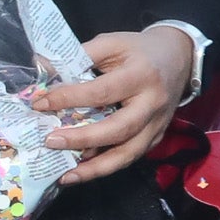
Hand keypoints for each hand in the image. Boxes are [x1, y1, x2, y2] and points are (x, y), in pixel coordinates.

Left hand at [35, 26, 197, 186]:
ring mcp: (157, 125)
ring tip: (65, 175)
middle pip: (118, 129)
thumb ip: (78, 55)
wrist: (180, 57)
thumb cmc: (139, 50)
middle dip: (82, 139)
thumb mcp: (111, 43)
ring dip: (95, 168)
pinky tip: (82, 172)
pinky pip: (130, 157)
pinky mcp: (157, 138)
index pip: (101, 92)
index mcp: (141, 74)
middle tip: (50, 142)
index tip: (40, 104)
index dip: (69, 99)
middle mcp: (152, 103)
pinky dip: (105, 167)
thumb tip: (41, 67)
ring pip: (127, 154)